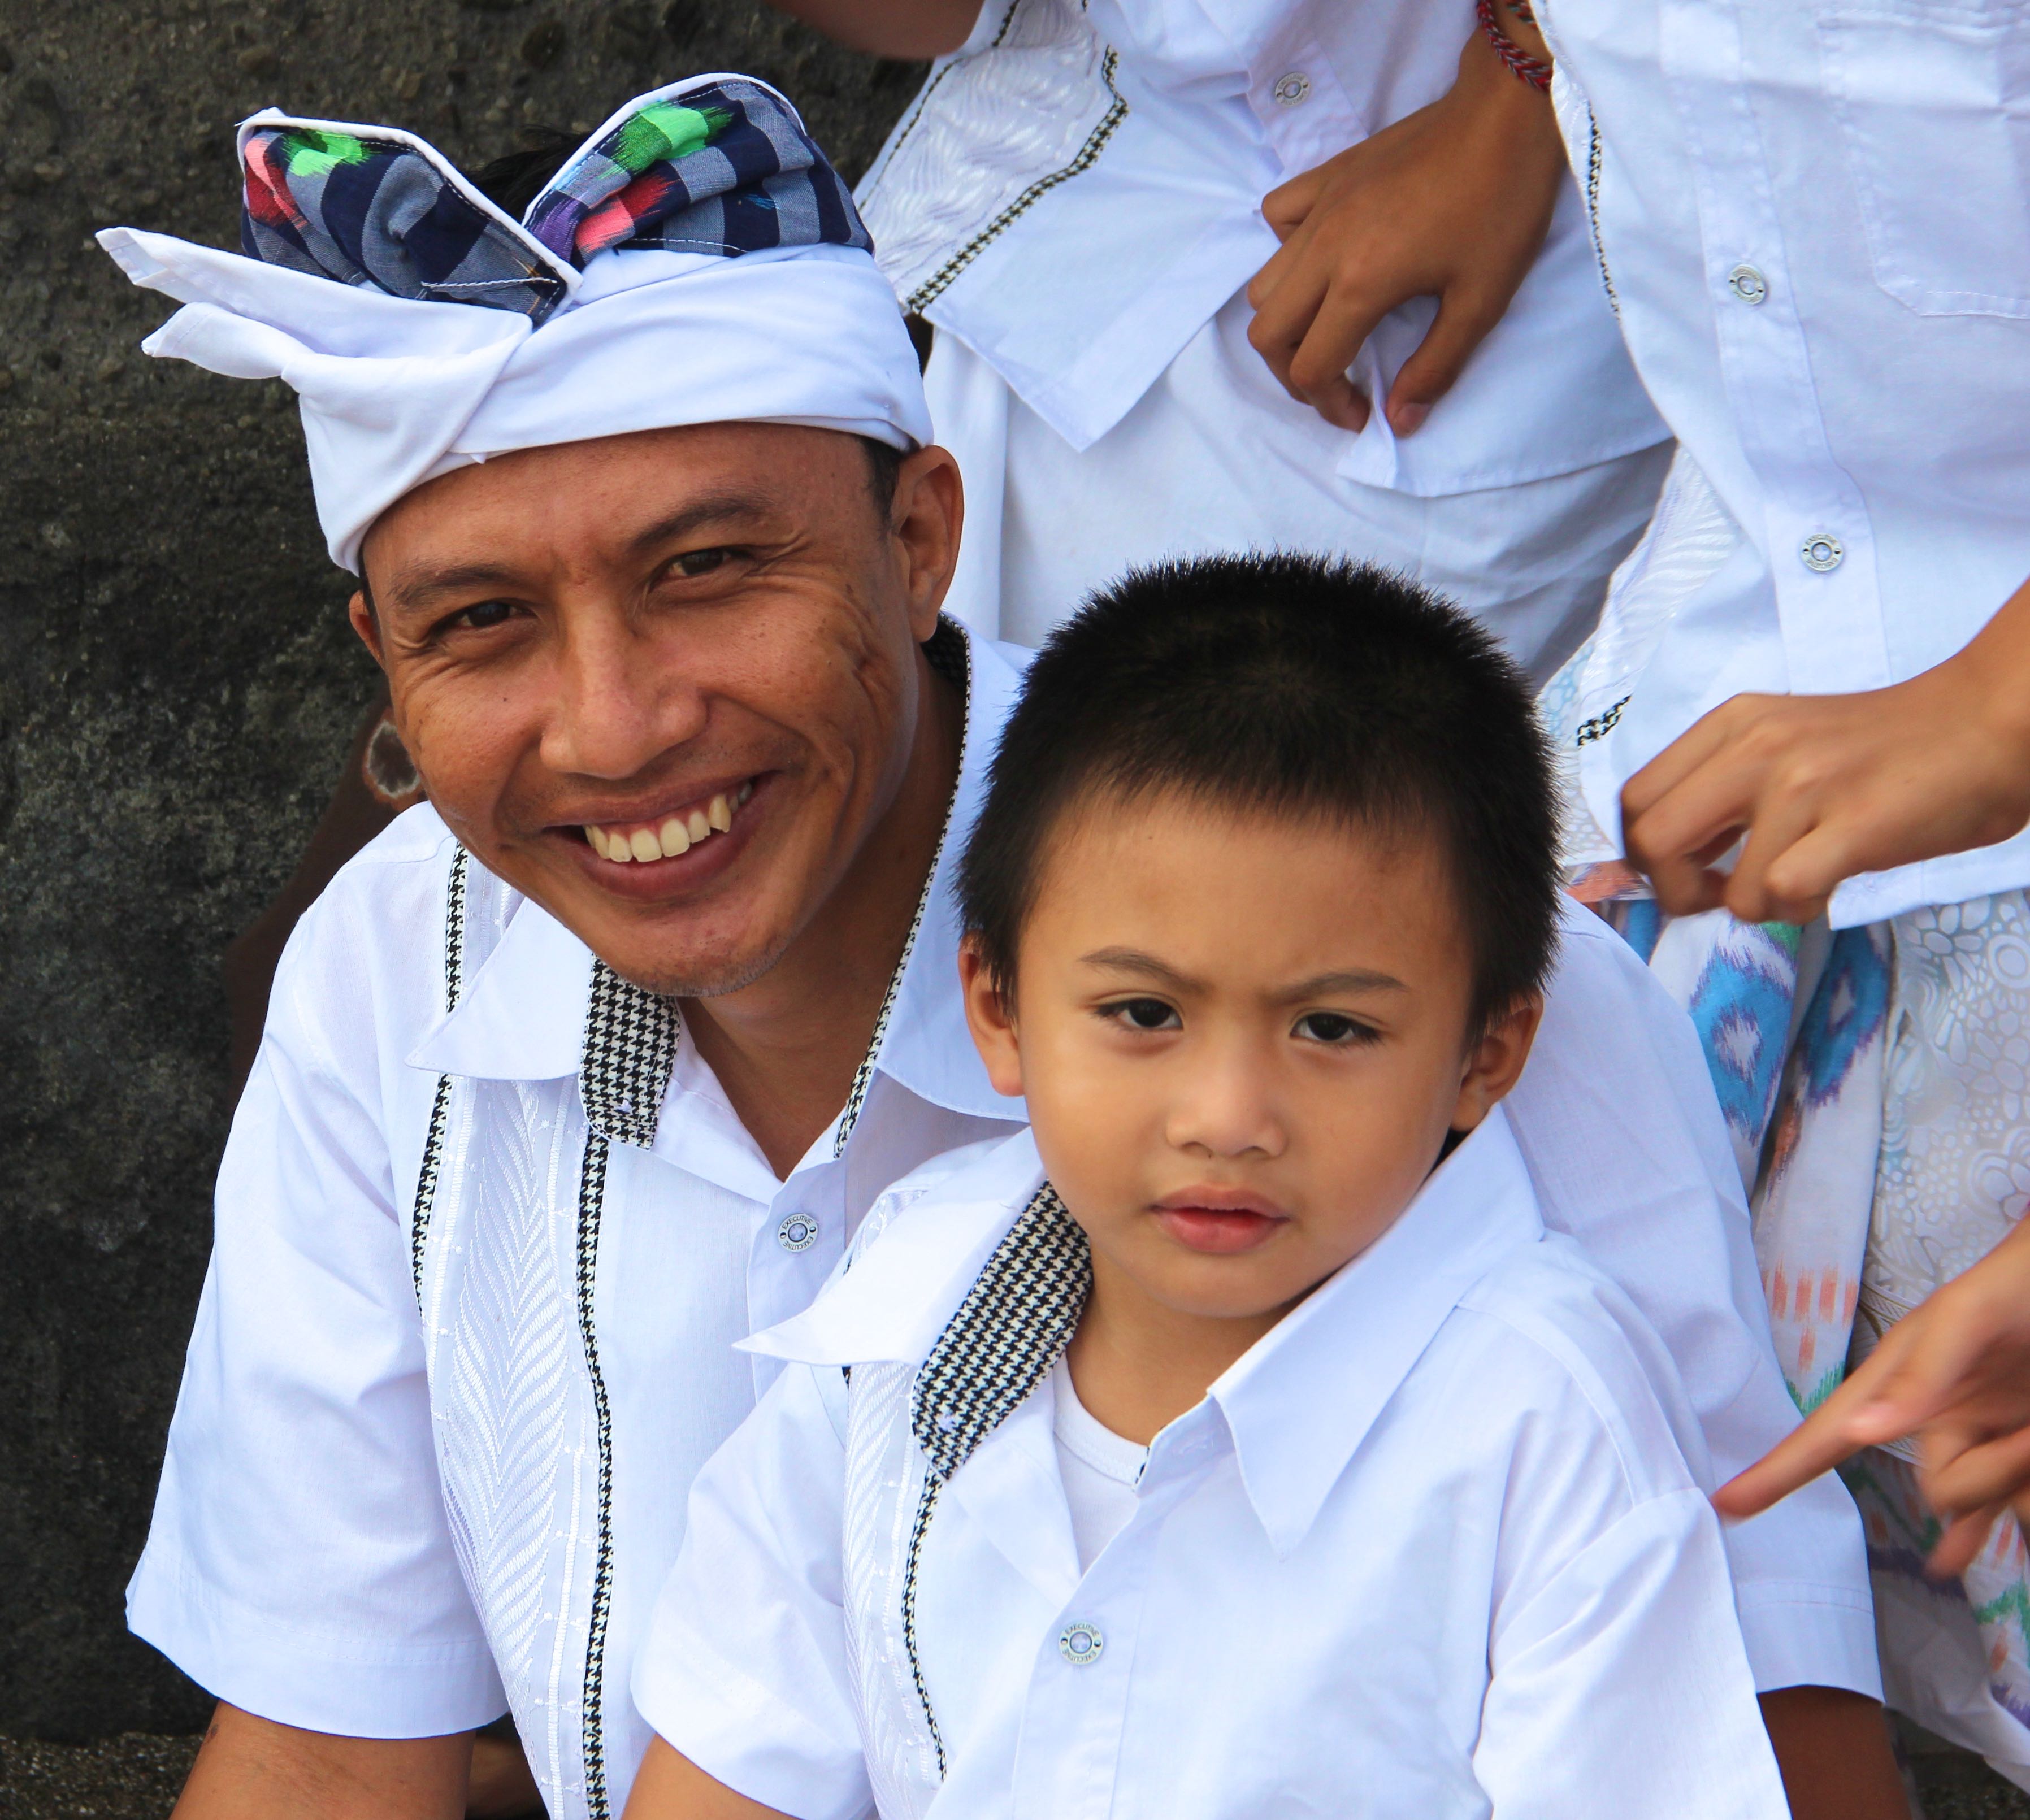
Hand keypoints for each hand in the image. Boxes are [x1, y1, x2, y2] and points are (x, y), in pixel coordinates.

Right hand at [1244, 23, 1565, 434]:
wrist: (1506, 114)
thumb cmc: (1502, 206)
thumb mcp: (1482, 301)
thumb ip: (1436, 368)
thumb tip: (1401, 420)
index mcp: (1359, 283)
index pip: (1311, 367)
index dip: (1330, 406)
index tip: (1362, 415)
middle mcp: (1325, 248)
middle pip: (1268, 333)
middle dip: (1294, 374)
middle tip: (1335, 384)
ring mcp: (1321, 208)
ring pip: (1264, 284)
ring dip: (1284, 323)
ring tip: (1324, 333)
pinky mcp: (1328, 177)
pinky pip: (1279, 219)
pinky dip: (1286, 250)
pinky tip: (1322, 259)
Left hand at [1622, 573, 2029, 921]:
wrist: (1986, 723)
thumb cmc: (1885, 748)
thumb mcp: (1782, 744)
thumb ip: (1722, 787)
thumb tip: (1662, 857)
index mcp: (1732, 724)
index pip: (1634, 799)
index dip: (1644, 853)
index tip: (1683, 870)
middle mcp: (1756, 748)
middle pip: (1652, 840)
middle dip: (1677, 890)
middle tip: (1721, 894)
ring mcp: (1802, 784)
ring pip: (1731, 890)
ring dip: (1764, 905)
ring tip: (1807, 874)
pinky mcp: (1852, 825)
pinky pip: (1785, 896)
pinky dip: (1802, 910)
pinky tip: (1832, 881)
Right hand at [1715, 1217, 2029, 1576]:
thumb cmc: (2016, 1284)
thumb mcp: (1966, 1316)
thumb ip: (1919, 1374)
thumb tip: (1861, 1429)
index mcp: (1896, 1380)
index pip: (1825, 1435)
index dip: (1775, 1470)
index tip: (1726, 1502)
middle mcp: (1927, 1415)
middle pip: (1932, 1488)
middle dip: (1981, 1475)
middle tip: (2022, 1437)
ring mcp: (1972, 1434)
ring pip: (1971, 1502)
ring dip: (2008, 1480)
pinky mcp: (2010, 1450)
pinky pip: (1995, 1507)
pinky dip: (1979, 1533)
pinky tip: (1959, 1559)